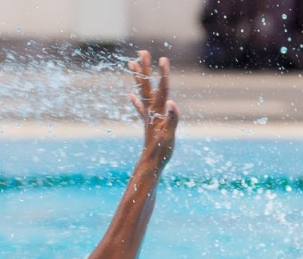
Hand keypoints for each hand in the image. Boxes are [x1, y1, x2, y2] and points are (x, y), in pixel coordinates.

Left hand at [129, 50, 177, 168]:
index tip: (163, 58)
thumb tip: (171, 102)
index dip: (163, 74)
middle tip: (142, 52)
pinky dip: (136, 100)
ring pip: (142, 93)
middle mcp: (151, 111)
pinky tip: (130, 95)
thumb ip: (172, 119)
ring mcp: (148, 116)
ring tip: (132, 64)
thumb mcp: (169, 135)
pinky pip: (141, 108)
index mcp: (158, 112)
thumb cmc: (161, 151)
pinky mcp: (148, 124)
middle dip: (146, 69)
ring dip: (139, 78)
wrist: (150, 163)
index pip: (162, 89)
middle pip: (148, 86)